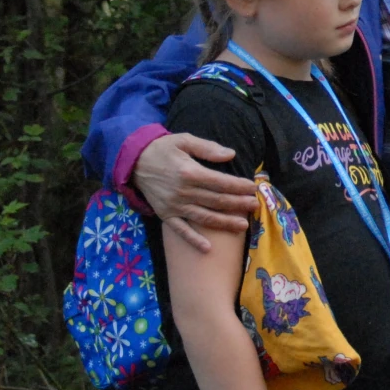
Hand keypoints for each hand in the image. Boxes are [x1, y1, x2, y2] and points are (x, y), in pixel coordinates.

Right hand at [135, 133, 260, 252]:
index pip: (221, 182)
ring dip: (224, 223)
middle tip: (255, 206)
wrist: (133, 162)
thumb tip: (231, 154)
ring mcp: (174, 206)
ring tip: (243, 226)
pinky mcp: (165, 215)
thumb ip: (208, 148)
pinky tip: (208, 248)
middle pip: (216, 201)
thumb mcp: (184, 140)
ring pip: (204, 217)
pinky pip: (180, 230)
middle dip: (238, 204)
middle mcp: (183, 192)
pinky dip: (193, 240)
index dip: (239, 186)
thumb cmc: (163, 149)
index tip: (253, 188)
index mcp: (189, 172)